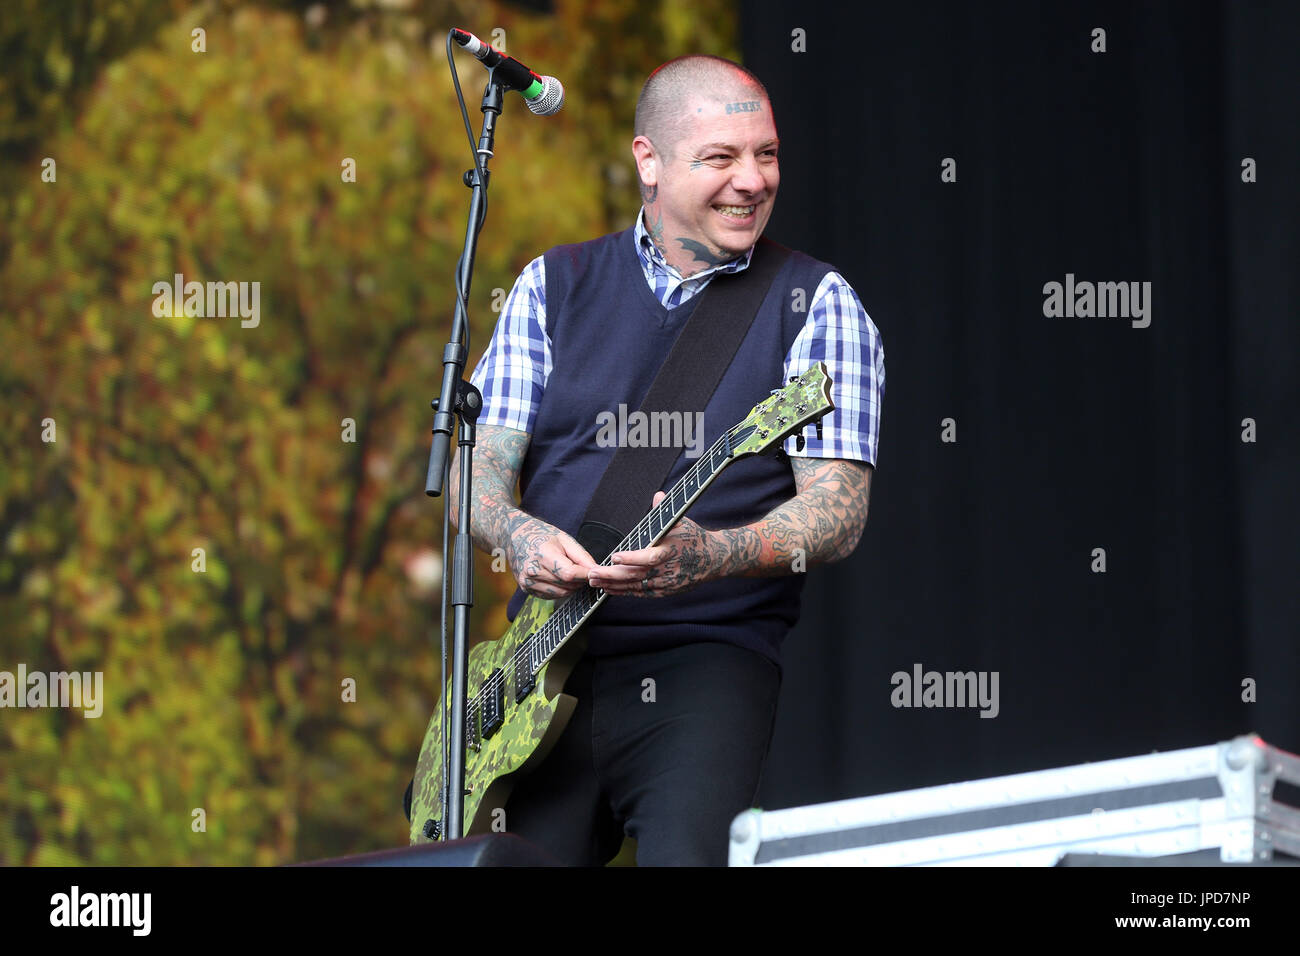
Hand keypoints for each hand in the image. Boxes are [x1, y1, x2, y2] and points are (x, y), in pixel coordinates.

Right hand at [509, 517, 596, 598]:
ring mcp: (527, 581)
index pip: (569, 573)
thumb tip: (595, 570)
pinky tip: (559, 578)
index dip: (584, 575)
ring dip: (571, 586)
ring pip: (560, 593)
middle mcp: (532, 569)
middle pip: (566, 584)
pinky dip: (560, 589)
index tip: (594, 572)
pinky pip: (551, 595)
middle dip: (579, 580)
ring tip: (571, 573)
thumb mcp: (564, 539)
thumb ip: (581, 556)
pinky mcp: (525, 588)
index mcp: (542, 553)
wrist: (515, 537)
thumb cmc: (542, 535)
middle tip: (582, 571)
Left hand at [587, 492, 721, 597]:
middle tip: (592, 573)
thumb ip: (666, 511)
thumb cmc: (694, 538)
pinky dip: (624, 592)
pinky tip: (609, 589)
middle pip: (636, 575)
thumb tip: (658, 495)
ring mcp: (665, 583)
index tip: (615, 557)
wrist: (712, 560)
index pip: (650, 557)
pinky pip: (641, 593)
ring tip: (594, 581)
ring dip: (613, 585)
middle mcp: (667, 570)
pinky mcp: (664, 592)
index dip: (632, 558)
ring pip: (635, 587)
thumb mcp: (682, 522)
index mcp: (670, 551)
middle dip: (612, 576)